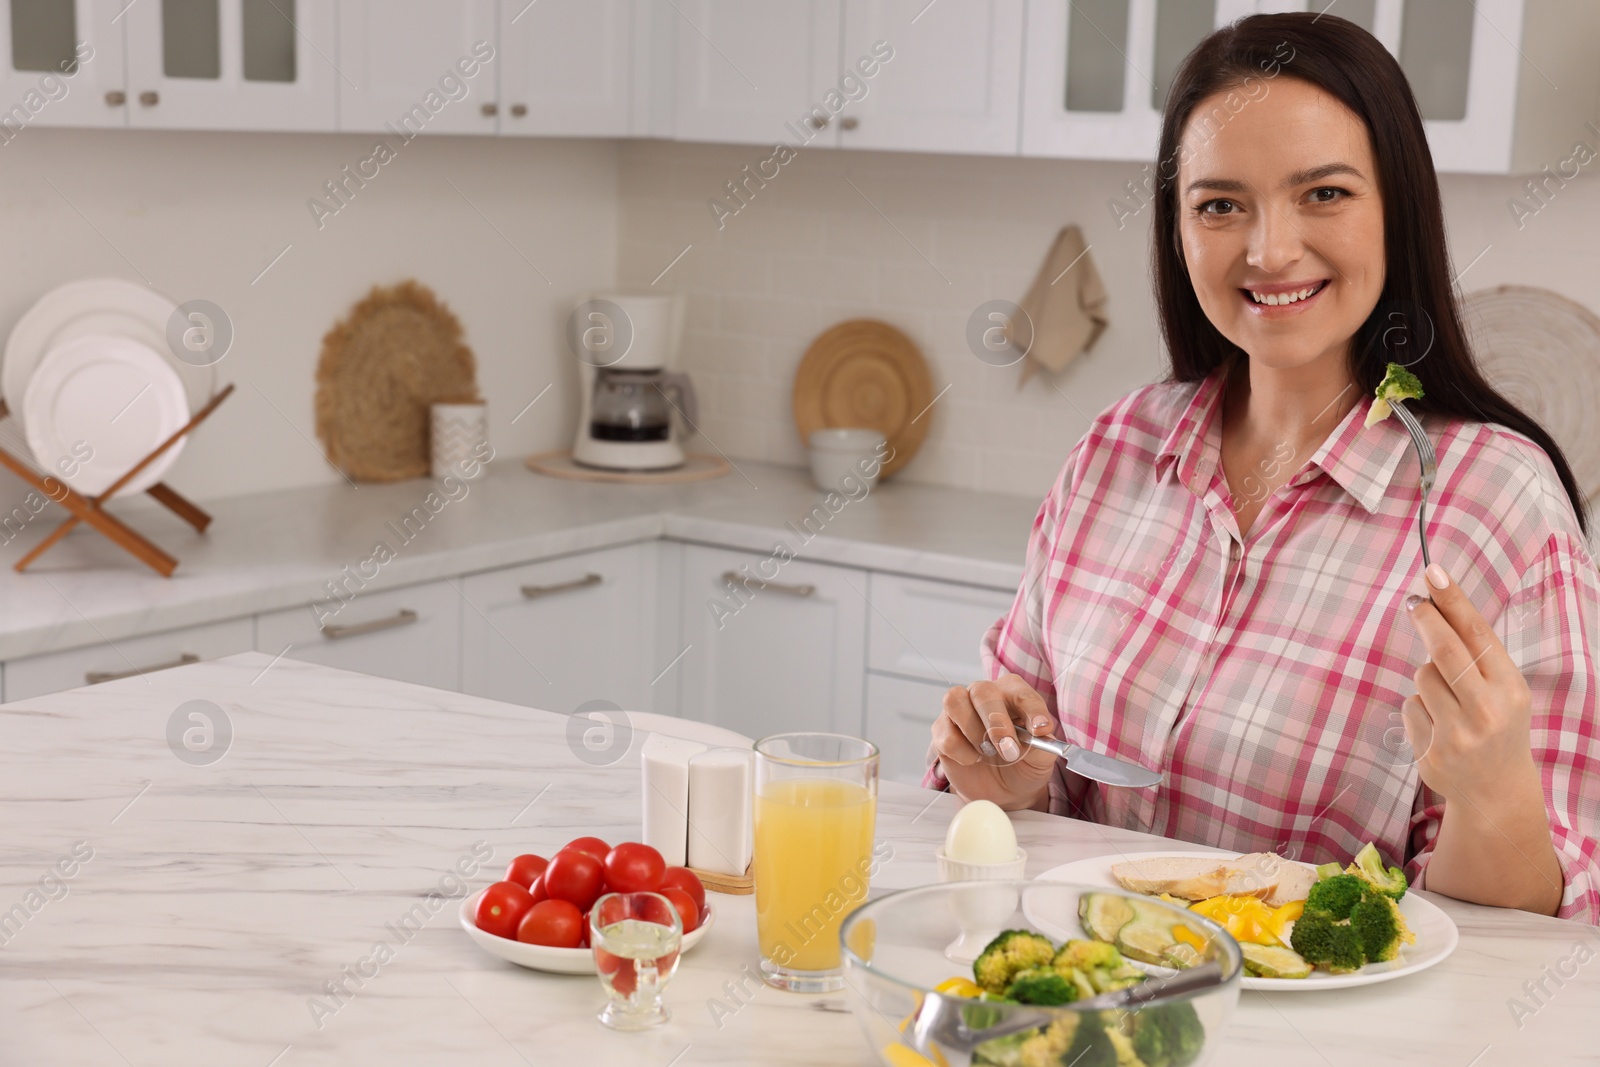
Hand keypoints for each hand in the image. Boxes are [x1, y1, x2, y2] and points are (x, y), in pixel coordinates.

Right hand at [931, 673, 1058, 810]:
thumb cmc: (1023, 764)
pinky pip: (946, 735)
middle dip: (996, 722)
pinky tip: (974, 760)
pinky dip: (963, 752)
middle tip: (1009, 750)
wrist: (1004, 790)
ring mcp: (959, 710)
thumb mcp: (1042, 758)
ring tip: (989, 753)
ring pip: (955, 701)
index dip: (1032, 709)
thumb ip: (1043, 744)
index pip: (1021, 692)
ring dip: (975, 731)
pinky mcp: (942, 731)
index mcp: (1012, 693)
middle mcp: (983, 695)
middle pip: (982, 690)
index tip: (1041, 729)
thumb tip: (1040, 733)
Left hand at [1401, 563, 1537, 806]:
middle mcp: (1487, 712)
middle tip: (1414, 602)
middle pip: (1444, 650)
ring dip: (1428, 679)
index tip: (1433, 573)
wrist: (1496, 790)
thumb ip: (1476, 654)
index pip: (1478, 634)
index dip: (1453, 601)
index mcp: (1510, 690)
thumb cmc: (1497, 724)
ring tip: (1450, 703)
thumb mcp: (1503, 688)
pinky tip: (1440, 729)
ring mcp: (1457, 735)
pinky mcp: (1431, 753)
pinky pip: (1410, 706)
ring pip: (1422, 676)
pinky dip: (1420, 709)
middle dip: (1426, 619)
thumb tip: (1432, 603)